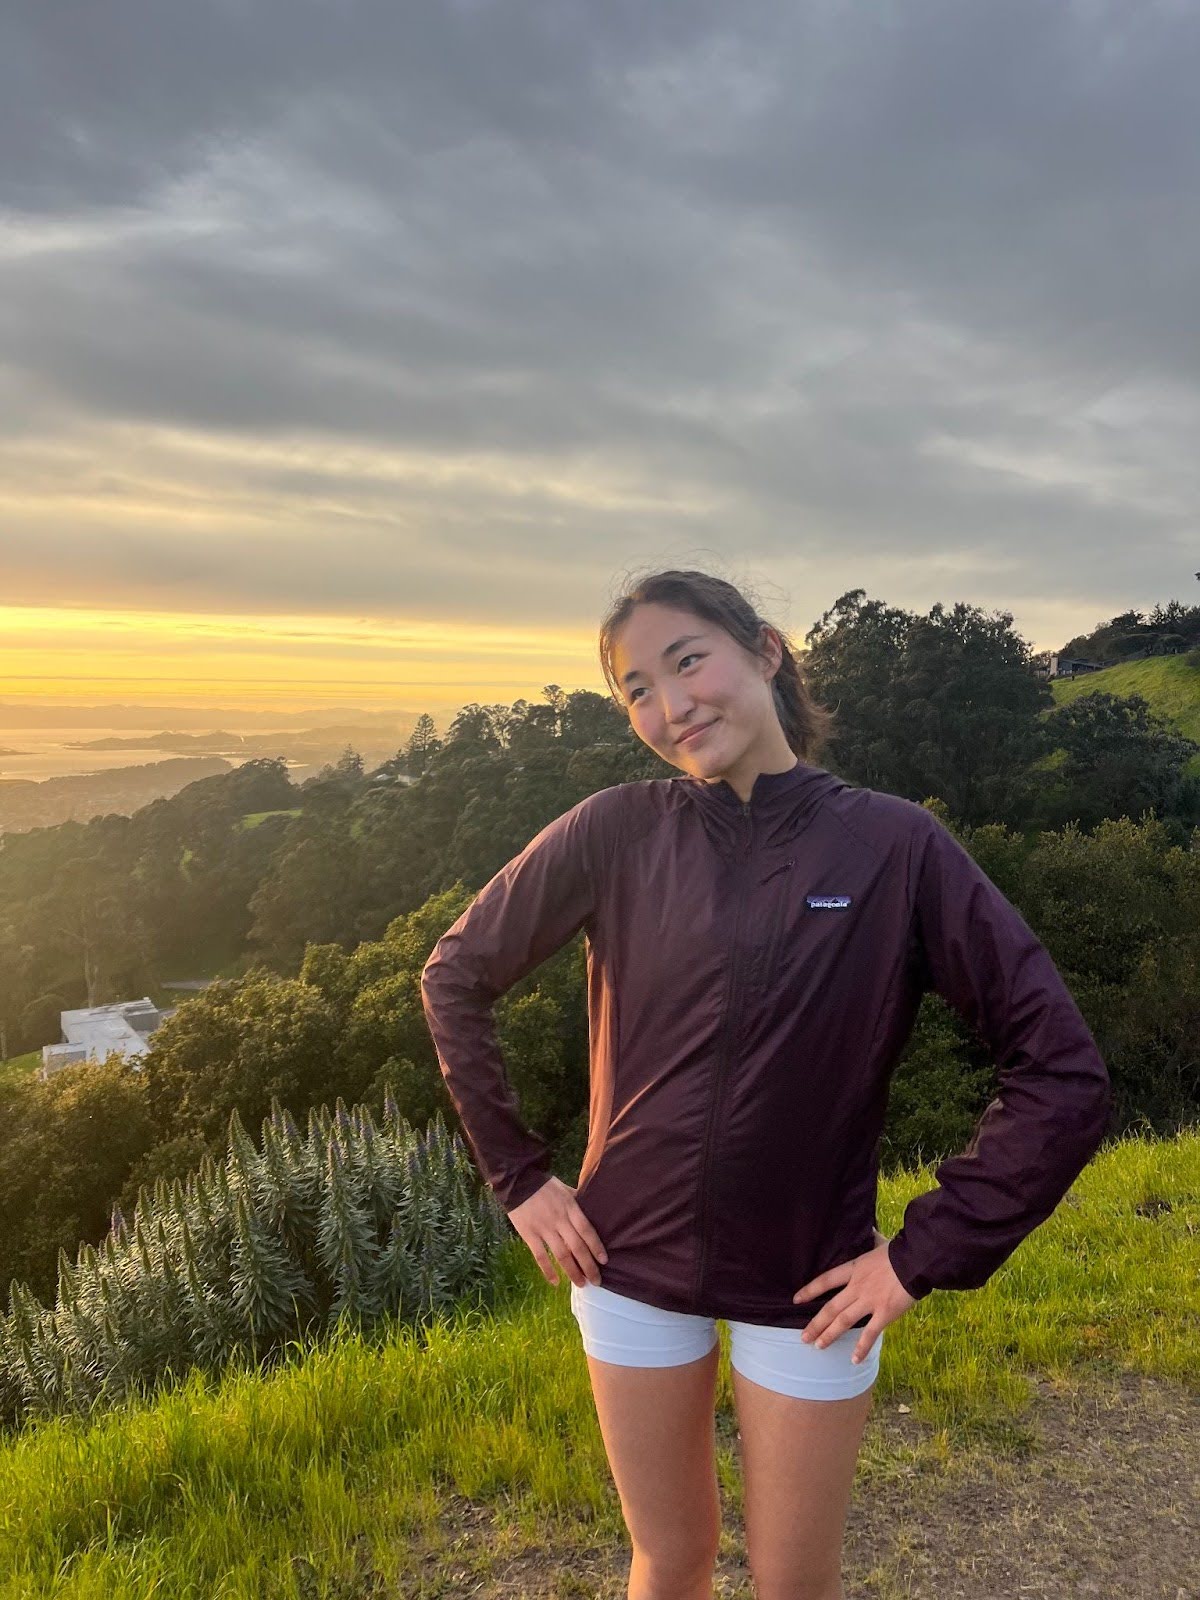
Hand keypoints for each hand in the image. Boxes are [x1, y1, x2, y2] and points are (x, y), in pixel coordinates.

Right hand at [507, 1175, 608, 1288]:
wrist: (517, 1181)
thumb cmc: (544, 1185)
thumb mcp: (565, 1189)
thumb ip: (578, 1201)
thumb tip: (593, 1209)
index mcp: (570, 1207)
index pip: (587, 1230)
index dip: (596, 1247)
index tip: (604, 1261)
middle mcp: (559, 1220)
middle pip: (577, 1247)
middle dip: (589, 1266)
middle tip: (597, 1281)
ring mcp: (544, 1228)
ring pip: (561, 1255)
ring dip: (573, 1272)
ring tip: (581, 1284)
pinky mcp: (529, 1234)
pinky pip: (540, 1256)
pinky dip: (548, 1270)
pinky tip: (556, 1282)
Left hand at [792, 1227, 915, 1365]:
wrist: (916, 1260)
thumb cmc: (900, 1250)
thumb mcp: (879, 1242)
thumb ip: (871, 1239)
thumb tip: (868, 1227)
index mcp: (854, 1269)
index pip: (826, 1280)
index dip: (810, 1290)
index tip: (796, 1300)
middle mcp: (857, 1287)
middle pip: (830, 1308)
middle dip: (815, 1324)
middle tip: (803, 1337)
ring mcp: (869, 1301)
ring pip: (843, 1322)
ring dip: (829, 1335)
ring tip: (818, 1346)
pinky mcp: (884, 1313)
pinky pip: (870, 1334)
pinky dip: (861, 1348)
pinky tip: (854, 1360)